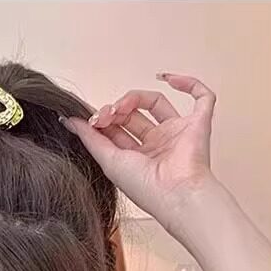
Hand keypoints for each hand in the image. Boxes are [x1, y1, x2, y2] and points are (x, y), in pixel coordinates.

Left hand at [61, 73, 216, 227]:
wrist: (175, 193)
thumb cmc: (144, 186)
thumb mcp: (108, 161)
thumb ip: (90, 139)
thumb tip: (69, 120)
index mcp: (137, 157)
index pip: (117, 130)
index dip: (103, 120)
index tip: (90, 118)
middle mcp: (157, 145)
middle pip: (134, 114)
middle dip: (116, 109)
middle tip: (106, 114)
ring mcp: (178, 133)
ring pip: (157, 101)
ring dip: (136, 97)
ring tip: (122, 106)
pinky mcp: (199, 124)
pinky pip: (202, 97)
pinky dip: (189, 83)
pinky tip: (168, 78)